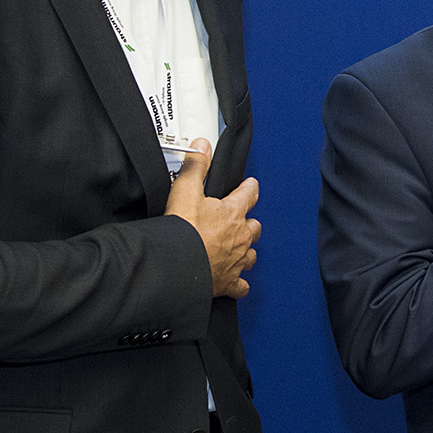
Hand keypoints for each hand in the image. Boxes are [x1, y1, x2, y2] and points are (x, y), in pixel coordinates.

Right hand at [165, 140, 260, 299]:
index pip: (248, 195)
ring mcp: (237, 261)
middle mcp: (240, 237)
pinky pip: (241, 286)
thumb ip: (195, 167)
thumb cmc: (183, 231)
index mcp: (232, 213)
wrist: (178, 267)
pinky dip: (240, 284)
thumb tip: (202, 146)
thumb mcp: (185, 191)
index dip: (250, 188)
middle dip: (249, 222)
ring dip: (247, 250)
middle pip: (254, 227)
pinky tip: (238, 283)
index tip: (251, 185)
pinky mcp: (229, 282)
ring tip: (240, 248)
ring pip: (251, 254)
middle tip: (242, 219)